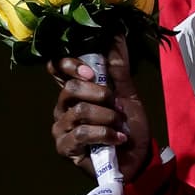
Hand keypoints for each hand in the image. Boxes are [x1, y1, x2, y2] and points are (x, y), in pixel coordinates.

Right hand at [48, 36, 151, 180]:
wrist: (138, 160)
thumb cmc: (129, 127)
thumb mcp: (128, 94)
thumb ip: (118, 68)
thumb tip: (116, 34)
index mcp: (74, 90)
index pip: (56, 67)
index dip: (71, 64)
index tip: (93, 72)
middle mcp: (62, 107)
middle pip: (71, 88)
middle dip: (101, 95)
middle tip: (118, 107)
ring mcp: (61, 128)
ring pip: (79, 111)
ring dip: (107, 117)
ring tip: (120, 125)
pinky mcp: (65, 148)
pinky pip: (81, 133)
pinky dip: (105, 134)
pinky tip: (118, 139)